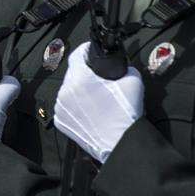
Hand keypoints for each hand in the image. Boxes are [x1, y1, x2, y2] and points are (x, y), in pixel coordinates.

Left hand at [53, 42, 143, 162]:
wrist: (120, 144)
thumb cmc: (125, 115)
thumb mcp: (133, 81)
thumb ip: (126, 67)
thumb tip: (121, 66)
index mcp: (80, 79)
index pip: (77, 54)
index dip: (86, 50)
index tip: (91, 52)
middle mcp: (65, 92)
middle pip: (72, 72)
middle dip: (84, 72)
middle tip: (98, 79)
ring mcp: (61, 108)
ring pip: (67, 89)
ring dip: (78, 90)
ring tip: (94, 97)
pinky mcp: (61, 122)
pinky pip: (66, 106)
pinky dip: (74, 105)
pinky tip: (89, 110)